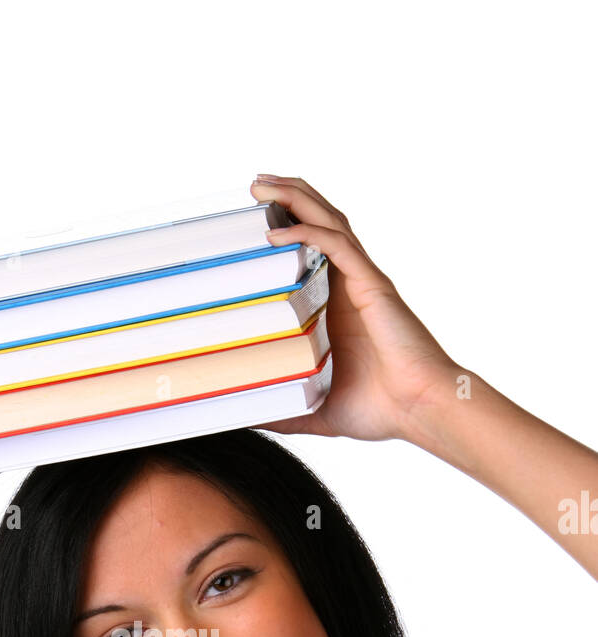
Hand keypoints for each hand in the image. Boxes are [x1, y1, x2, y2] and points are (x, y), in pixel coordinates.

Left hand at [249, 175, 460, 441]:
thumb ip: (283, 409)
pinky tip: (278, 233)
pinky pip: (336, 246)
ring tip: (262, 186)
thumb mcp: (315, 409)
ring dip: (295, 199)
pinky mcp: (372, 285)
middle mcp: (350, 285)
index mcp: (338, 305)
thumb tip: (248, 418)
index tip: (252, 220)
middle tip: (254, 185)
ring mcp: (362, 281)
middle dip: (288, 199)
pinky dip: (307, 233)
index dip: (286, 227)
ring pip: (327, 223)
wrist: (420, 409)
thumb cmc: (380, 409)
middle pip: (318, 224)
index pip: (310, 252)